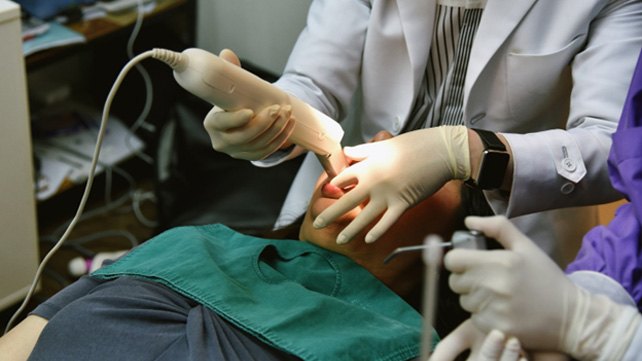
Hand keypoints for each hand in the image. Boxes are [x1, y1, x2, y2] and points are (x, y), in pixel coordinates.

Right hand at [202, 49, 294, 159]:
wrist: (238, 119)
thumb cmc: (231, 101)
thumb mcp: (229, 87)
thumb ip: (229, 71)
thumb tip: (226, 53)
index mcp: (212, 124)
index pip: (222, 123)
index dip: (236, 119)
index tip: (250, 111)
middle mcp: (221, 142)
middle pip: (244, 137)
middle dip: (264, 123)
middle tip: (278, 108)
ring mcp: (236, 152)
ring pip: (258, 145)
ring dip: (276, 129)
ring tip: (287, 113)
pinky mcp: (249, 156)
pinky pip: (266, 151)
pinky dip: (280, 138)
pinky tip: (289, 125)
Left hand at [313, 126, 469, 243]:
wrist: (441, 151)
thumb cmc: (414, 145)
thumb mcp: (384, 145)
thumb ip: (363, 151)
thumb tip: (346, 151)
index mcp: (368, 165)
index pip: (343, 178)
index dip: (333, 187)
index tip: (327, 194)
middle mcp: (374, 181)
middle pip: (346, 201)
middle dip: (330, 214)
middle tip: (317, 224)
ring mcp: (388, 195)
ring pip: (364, 217)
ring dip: (350, 230)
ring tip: (339, 240)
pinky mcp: (403, 203)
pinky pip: (387, 222)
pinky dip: (377, 232)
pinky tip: (368, 240)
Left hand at [445, 216, 641, 359]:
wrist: (572, 317)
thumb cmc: (546, 278)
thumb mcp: (526, 246)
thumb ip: (497, 228)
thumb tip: (468, 220)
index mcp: (499, 262)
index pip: (453, 260)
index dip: (458, 260)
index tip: (469, 263)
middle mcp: (493, 286)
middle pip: (454, 281)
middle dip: (466, 279)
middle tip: (487, 280)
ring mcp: (494, 309)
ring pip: (463, 300)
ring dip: (474, 298)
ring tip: (498, 296)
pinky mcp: (495, 328)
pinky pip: (474, 318)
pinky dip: (483, 315)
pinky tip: (502, 311)